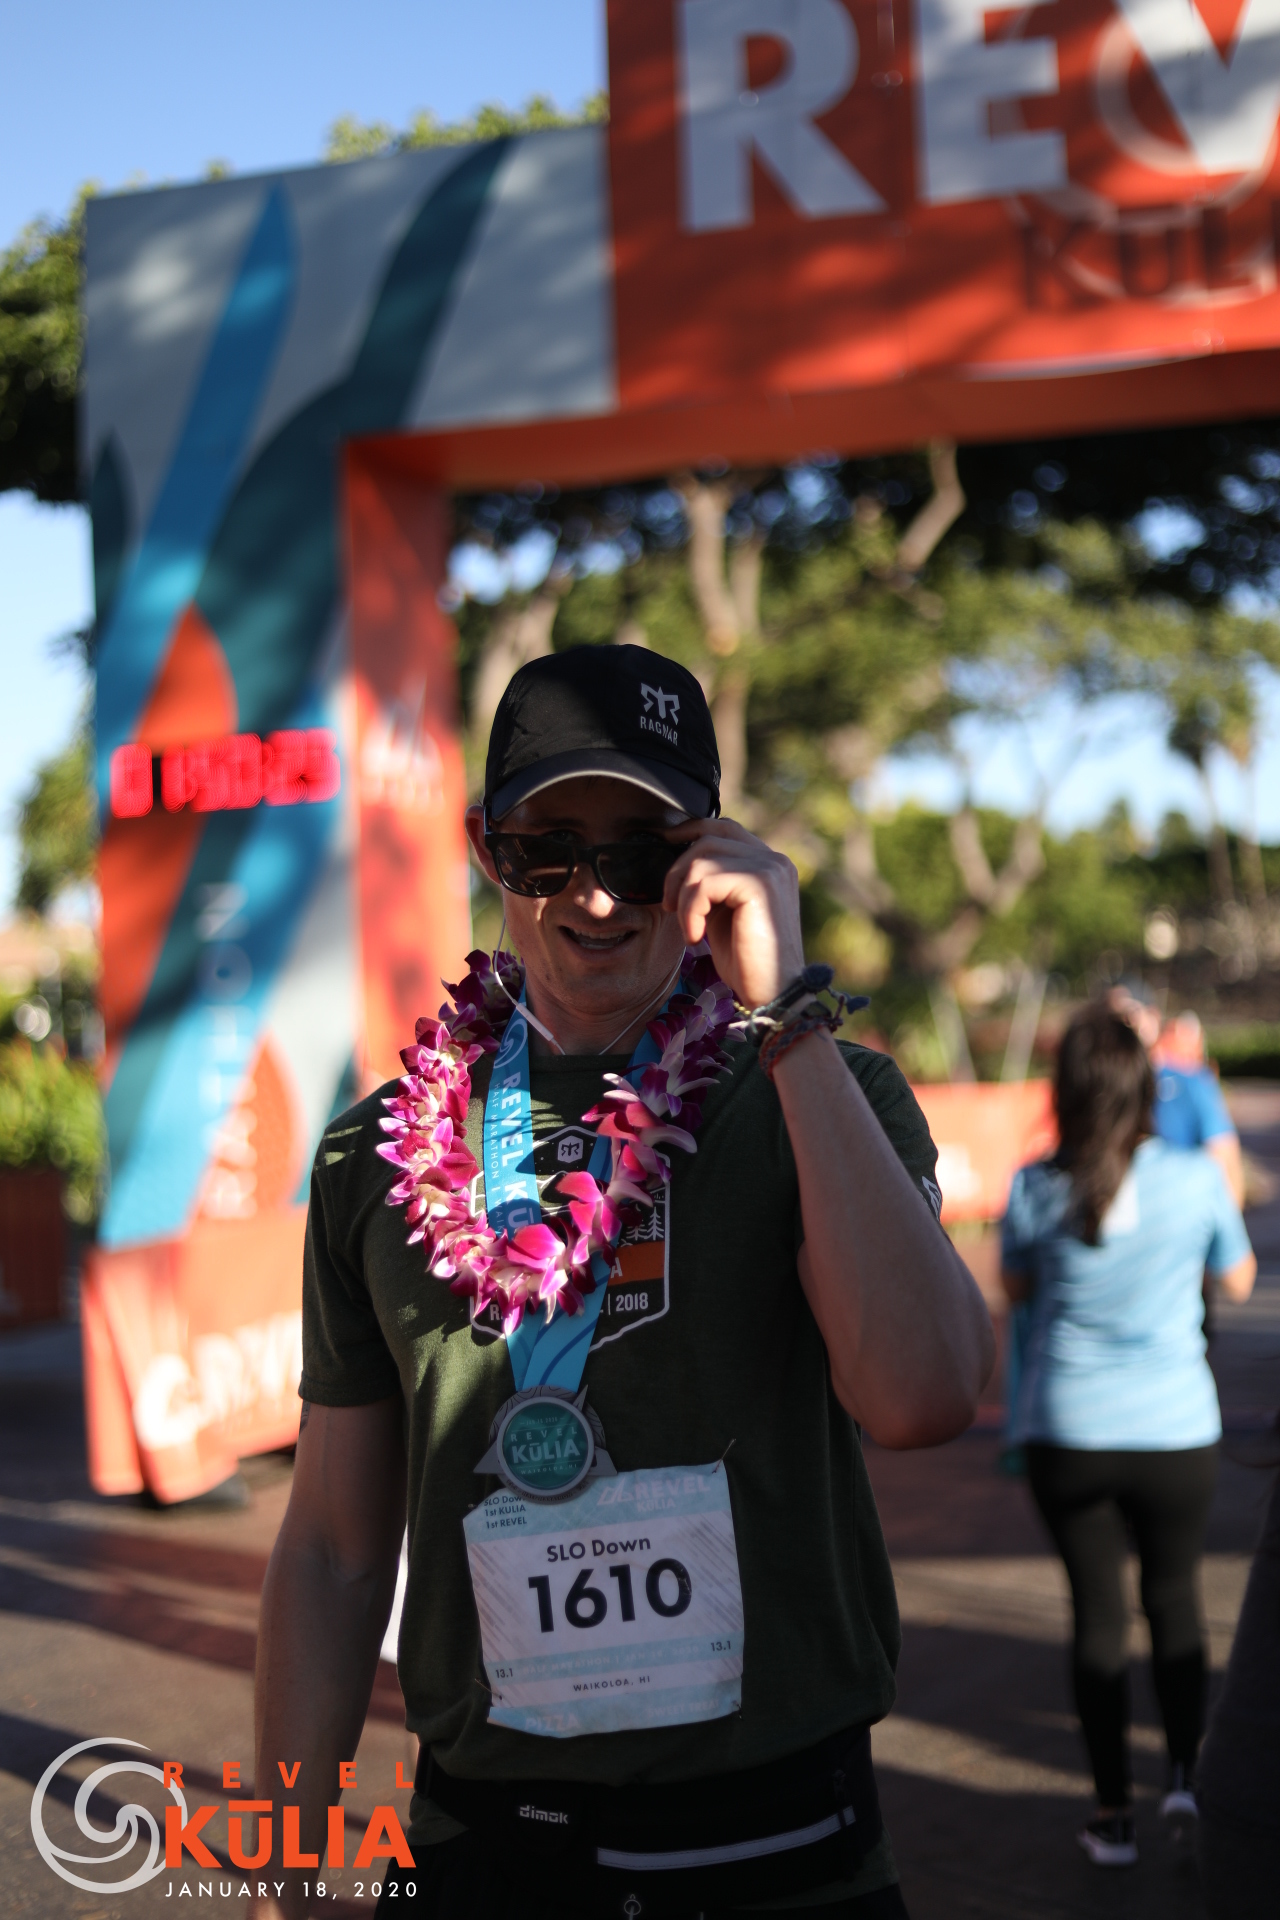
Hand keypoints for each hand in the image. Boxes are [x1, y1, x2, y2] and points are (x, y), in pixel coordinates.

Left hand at [663, 817, 804, 1008]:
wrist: (773, 994)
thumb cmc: (746, 961)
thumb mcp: (721, 913)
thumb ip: (710, 884)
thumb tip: (676, 862)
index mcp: (768, 863)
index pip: (724, 827)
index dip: (689, 830)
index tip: (662, 845)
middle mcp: (774, 859)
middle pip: (708, 838)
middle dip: (678, 870)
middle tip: (670, 905)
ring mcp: (770, 869)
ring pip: (702, 860)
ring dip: (683, 896)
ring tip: (689, 927)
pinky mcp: (760, 884)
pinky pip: (706, 883)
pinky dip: (691, 911)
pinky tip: (696, 936)